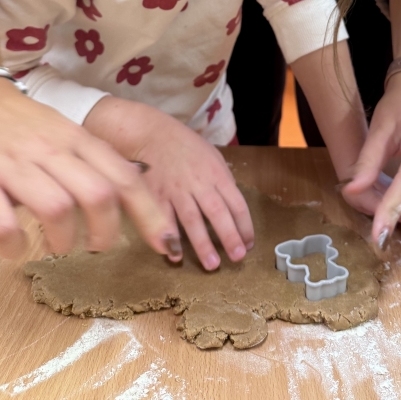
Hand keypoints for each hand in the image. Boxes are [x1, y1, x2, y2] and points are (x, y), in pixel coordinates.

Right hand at [0, 78, 172, 258]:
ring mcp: (14, 165)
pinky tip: (16, 246)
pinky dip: (14, 245)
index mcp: (78, 139)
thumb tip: (127, 201)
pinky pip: (2, 224)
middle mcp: (51, 150)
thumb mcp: (65, 133)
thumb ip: (92, 161)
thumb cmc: (22, 123)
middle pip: (99, 196)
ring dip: (64, 242)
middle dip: (107, 234)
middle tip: (97, 248)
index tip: (167, 244)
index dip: (151, 214)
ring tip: (58, 247)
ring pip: (57, 209)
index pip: (126, 178)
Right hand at [84, 97, 253, 270]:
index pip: (236, 203)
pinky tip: (174, 255)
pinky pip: (164, 219)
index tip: (248, 244)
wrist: (152, 134)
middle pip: (217, 213)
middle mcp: (199, 183)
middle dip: (229, 237)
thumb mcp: (212, 156)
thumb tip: (233, 207)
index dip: (245, 226)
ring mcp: (176, 190)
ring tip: (212, 265)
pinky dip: (169, 238)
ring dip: (202, 244)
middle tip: (237, 258)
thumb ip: (222, 181)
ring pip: (192, 220)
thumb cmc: (185, 146)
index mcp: (217, 173)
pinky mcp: (156, 195)